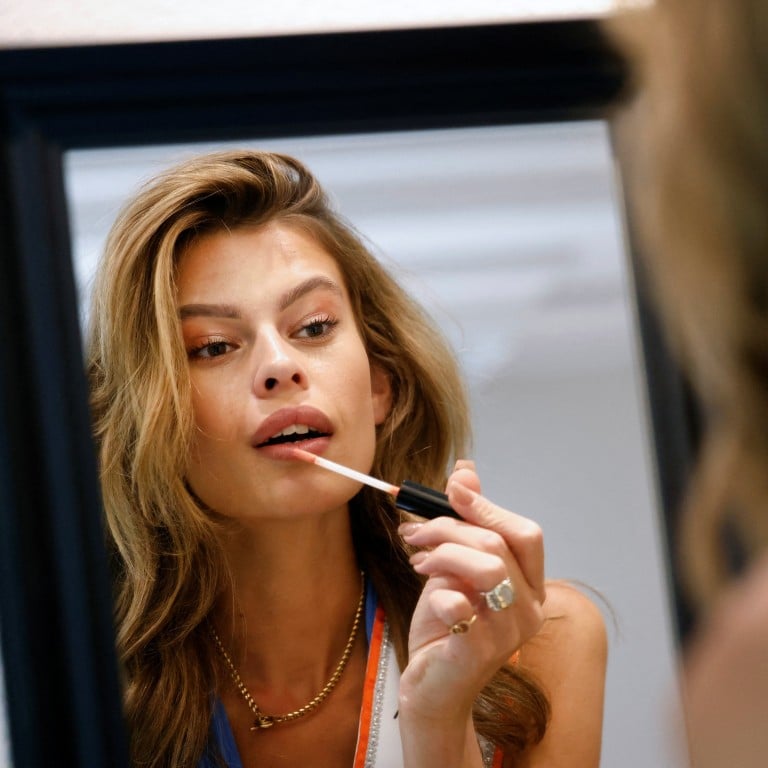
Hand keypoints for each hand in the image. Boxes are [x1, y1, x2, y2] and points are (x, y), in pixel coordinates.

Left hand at [397, 460, 545, 723]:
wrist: (432, 689)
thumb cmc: (447, 626)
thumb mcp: (454, 567)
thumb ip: (465, 523)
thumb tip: (466, 471)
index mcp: (530, 587)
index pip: (526, 534)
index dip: (488, 507)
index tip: (452, 488)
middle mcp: (529, 611)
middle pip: (500, 545)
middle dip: (451, 527)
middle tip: (415, 532)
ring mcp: (507, 635)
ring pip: (487, 568)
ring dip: (444, 554)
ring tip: (418, 561)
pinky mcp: (478, 653)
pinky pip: (460, 605)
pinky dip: (439, 593)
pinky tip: (429, 598)